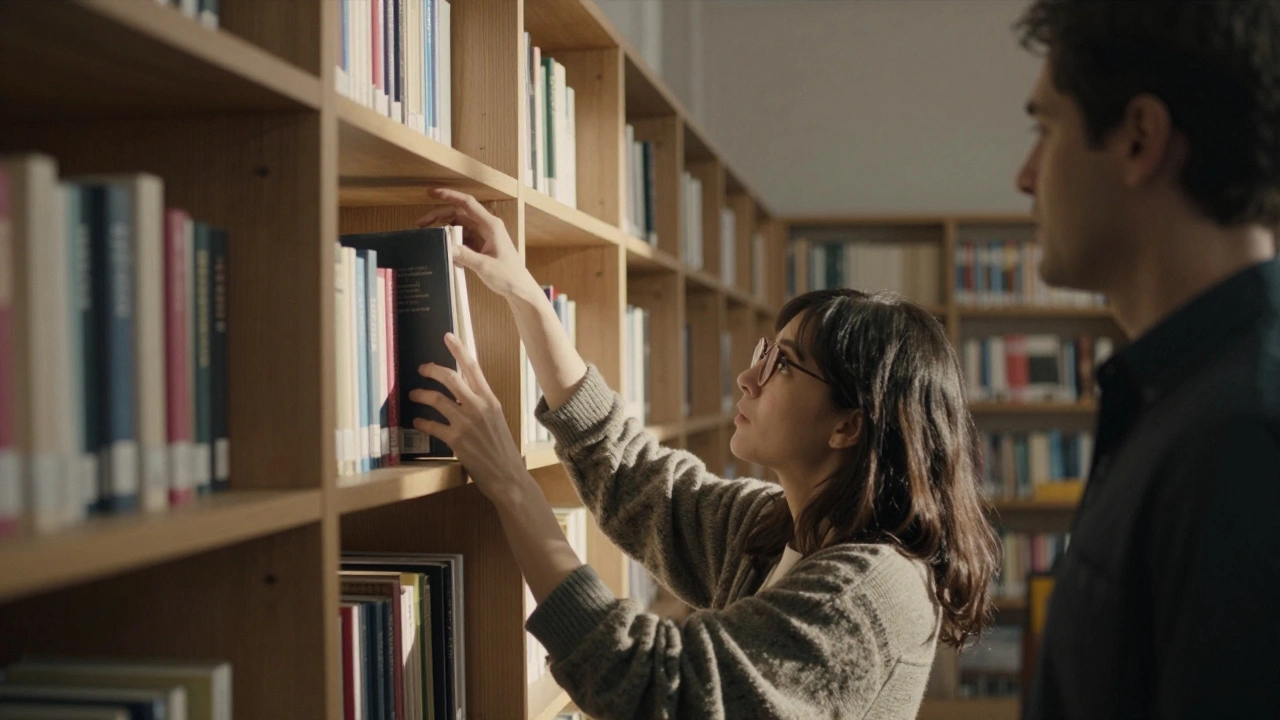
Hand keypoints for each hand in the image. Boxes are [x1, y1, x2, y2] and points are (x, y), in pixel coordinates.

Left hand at [409, 331, 527, 501]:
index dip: (459, 349)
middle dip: (432, 369)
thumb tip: (463, 396)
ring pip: (437, 399)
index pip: (473, 367)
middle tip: (422, 368)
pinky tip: (417, 421)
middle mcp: (479, 407)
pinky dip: (421, 422)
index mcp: (490, 399)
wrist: (508, 476)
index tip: (447, 336)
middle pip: (450, 377)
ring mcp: (467, 423)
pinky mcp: (456, 440)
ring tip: (414, 394)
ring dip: (421, 394)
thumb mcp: (496, 420)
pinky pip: (432, 425)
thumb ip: (481, 406)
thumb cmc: (502, 450)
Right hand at [415, 188, 534, 298]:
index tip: (432, 193)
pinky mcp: (480, 246)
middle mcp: (486, 227)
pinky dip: (451, 240)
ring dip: (443, 228)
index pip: (467, 204)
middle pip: (458, 214)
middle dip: (439, 215)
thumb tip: (447, 246)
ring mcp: (483, 236)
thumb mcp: (485, 266)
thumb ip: (466, 256)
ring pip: (459, 226)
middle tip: (420, 223)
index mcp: (490, 225)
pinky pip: (462, 238)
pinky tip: (442, 248)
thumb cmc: (508, 276)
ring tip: (427, 235)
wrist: (519, 288)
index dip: (449, 196)